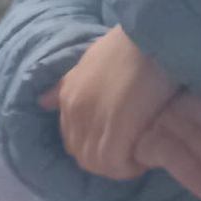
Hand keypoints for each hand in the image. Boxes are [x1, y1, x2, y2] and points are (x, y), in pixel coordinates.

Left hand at [39, 27, 176, 179]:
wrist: (157, 33)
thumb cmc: (135, 43)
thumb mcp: (94, 60)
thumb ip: (69, 83)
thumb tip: (42, 101)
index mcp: (67, 94)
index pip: (71, 137)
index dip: (96, 144)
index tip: (121, 140)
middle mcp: (73, 111)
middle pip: (81, 154)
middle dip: (106, 158)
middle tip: (133, 151)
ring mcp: (92, 121)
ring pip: (96, 164)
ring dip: (119, 165)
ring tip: (141, 154)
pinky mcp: (115, 130)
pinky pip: (114, 164)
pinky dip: (129, 166)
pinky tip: (146, 157)